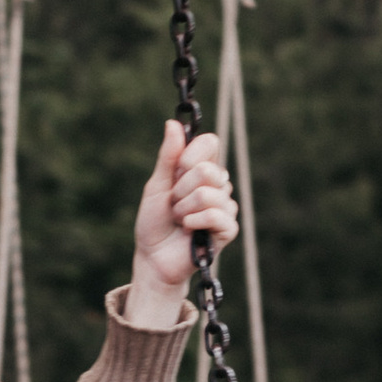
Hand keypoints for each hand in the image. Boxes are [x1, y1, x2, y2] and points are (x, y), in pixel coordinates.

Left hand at [124, 119, 235, 325]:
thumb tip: (173, 124)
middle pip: (208, 170)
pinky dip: (193, 222)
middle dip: (181, 189)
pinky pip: (216, 215)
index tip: (175, 172)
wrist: (153, 258)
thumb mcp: (157, 185)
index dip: (189, 156)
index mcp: (202, 169)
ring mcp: (225, 207)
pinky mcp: (228, 229)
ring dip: (184, 209)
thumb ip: (168, 157)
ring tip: (179, 220)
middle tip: (174, 204)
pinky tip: (188, 230)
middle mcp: (218, 185)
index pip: (210, 142)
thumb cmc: (154, 221)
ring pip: (209, 194)